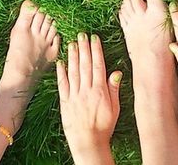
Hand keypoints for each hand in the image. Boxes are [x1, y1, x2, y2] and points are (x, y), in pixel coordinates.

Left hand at [57, 33, 121, 157]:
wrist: (88, 142)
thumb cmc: (104, 126)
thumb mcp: (115, 108)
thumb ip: (114, 89)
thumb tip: (116, 72)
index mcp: (100, 91)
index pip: (98, 66)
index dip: (96, 51)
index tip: (94, 39)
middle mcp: (87, 90)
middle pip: (85, 65)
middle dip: (84, 48)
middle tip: (82, 34)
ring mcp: (74, 95)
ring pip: (73, 71)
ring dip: (73, 56)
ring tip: (72, 43)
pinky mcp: (65, 102)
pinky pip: (62, 84)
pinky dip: (61, 72)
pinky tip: (61, 62)